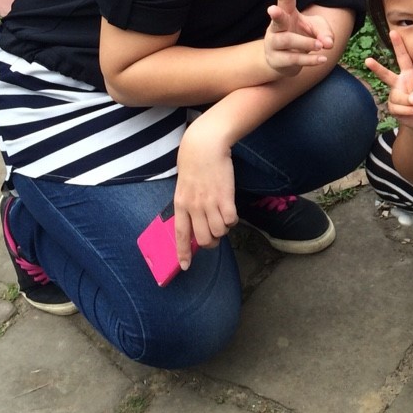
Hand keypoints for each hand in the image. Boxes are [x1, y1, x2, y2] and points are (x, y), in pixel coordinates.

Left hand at [173, 119, 238, 267]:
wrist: (204, 146)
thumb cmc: (194, 164)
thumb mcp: (183, 187)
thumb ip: (187, 205)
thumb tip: (193, 224)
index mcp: (180, 205)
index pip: (181, 235)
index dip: (183, 253)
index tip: (185, 266)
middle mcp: (194, 207)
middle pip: (204, 239)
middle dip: (211, 242)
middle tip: (215, 234)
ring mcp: (209, 203)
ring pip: (219, 231)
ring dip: (223, 229)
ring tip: (223, 217)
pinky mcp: (225, 197)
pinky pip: (231, 220)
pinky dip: (232, 219)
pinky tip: (230, 210)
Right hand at [264, 0, 332, 74]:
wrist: (286, 61)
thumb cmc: (302, 37)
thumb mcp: (317, 30)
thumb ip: (325, 33)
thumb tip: (328, 43)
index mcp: (287, 14)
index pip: (285, 0)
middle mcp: (276, 28)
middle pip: (277, 21)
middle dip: (276, 15)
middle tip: (273, 9)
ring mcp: (273, 44)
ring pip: (286, 41)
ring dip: (305, 43)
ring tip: (319, 46)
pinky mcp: (277, 60)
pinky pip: (293, 59)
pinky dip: (309, 60)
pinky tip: (322, 59)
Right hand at [364, 29, 412, 133]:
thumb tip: (411, 98)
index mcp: (409, 74)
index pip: (403, 57)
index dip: (398, 45)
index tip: (393, 32)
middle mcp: (399, 83)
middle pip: (386, 74)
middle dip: (376, 68)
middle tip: (367, 60)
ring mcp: (395, 95)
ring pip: (397, 96)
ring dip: (408, 102)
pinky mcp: (393, 107)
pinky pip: (398, 107)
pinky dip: (407, 110)